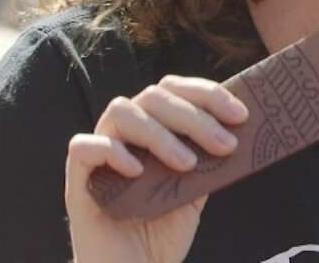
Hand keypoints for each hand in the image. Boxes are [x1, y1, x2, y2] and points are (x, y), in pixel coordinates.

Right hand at [64, 75, 249, 262]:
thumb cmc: (164, 230)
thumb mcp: (197, 188)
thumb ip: (209, 158)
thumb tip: (240, 129)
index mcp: (154, 128)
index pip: (174, 89)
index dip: (207, 94)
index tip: (241, 115)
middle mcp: (125, 134)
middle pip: (152, 96)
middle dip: (194, 116)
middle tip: (224, 143)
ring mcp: (100, 154)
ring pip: (120, 111)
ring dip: (159, 133)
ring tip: (187, 165)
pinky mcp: (78, 179)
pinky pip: (82, 146)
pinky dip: (113, 152)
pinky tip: (139, 172)